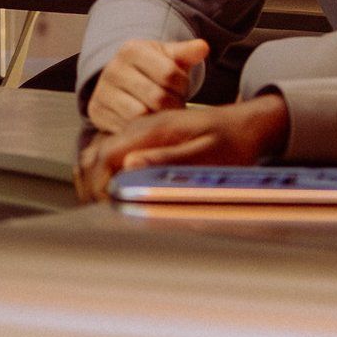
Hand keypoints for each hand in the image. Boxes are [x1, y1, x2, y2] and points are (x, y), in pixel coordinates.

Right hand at [75, 94, 289, 200]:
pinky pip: (113, 153)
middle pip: (95, 154)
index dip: (98, 184)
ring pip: (99, 153)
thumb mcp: (207, 154)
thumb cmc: (232, 142)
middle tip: (99, 211)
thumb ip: (168, 159)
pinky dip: (104, 173)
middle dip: (90, 185)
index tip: (105, 206)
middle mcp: (142, 127)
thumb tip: (131, 166)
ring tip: (101, 205)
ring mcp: (141, 132)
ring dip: (94, 179)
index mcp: (153, 130)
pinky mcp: (145, 138)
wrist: (246, 125)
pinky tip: (113, 191)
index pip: (106, 155)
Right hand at [86, 37, 209, 130]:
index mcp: (132, 50)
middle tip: (174, 105)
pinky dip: (141, 130)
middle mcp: (113, 69)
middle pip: (157, 98)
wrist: (124, 83)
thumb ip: (186, 53)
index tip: (180, 88)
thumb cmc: (153, 70)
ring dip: (158, 120)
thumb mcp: (169, 57)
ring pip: (141, 116)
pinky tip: (147, 124)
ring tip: (162, 114)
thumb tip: (202, 47)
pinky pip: (126, 129)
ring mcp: (102, 92)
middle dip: (172, 105)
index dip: (181, 86)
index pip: (169, 74)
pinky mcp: (96, 113)